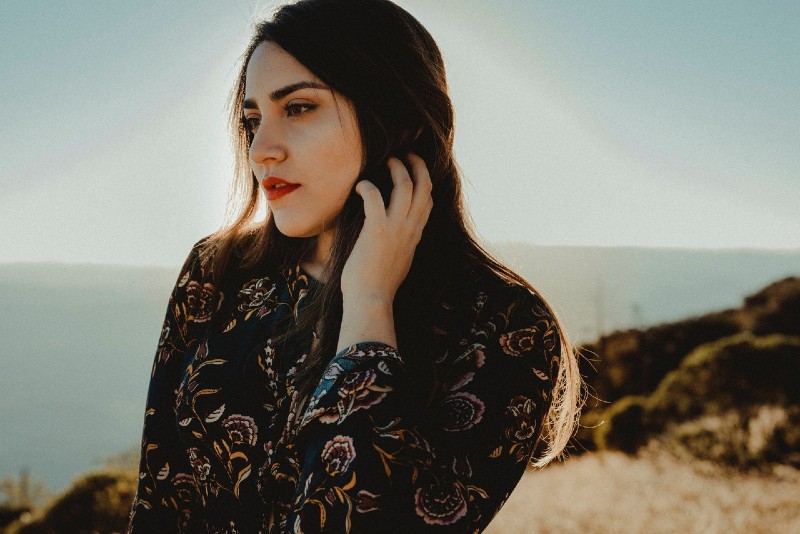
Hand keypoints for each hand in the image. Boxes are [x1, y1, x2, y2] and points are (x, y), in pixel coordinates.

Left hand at [341, 153, 432, 306]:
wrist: (371, 301)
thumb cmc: (377, 286)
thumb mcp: (397, 263)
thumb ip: (399, 246)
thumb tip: (390, 240)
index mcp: (416, 236)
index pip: (428, 201)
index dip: (423, 181)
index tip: (413, 170)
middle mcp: (411, 229)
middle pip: (424, 185)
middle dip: (416, 165)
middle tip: (404, 155)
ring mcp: (396, 228)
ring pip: (405, 184)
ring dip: (396, 167)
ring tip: (386, 161)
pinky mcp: (377, 230)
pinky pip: (374, 196)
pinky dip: (366, 186)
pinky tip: (359, 186)